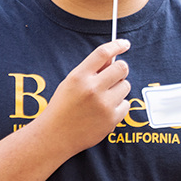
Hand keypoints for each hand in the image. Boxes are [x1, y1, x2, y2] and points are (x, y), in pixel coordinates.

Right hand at [40, 38, 131, 154]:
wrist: (55, 136)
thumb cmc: (62, 107)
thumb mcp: (70, 84)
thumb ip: (91, 71)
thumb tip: (113, 58)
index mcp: (79, 76)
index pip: (103, 53)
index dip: (117, 45)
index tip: (125, 44)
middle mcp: (92, 88)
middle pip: (122, 67)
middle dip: (121, 70)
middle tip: (114, 77)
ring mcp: (104, 104)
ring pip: (126, 86)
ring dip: (119, 89)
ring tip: (103, 99)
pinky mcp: (112, 118)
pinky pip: (126, 104)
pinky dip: (119, 106)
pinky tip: (104, 112)